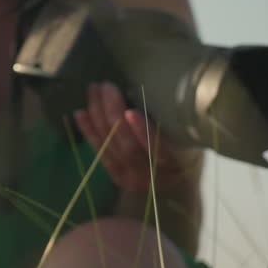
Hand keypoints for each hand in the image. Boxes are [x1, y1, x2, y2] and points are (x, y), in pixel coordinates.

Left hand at [73, 82, 195, 192]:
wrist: (177, 181)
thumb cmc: (184, 148)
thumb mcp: (186, 136)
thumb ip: (169, 122)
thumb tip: (145, 91)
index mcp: (175, 162)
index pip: (157, 149)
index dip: (142, 131)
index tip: (131, 112)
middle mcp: (151, 175)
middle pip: (127, 144)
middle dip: (112, 113)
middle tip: (106, 86)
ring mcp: (131, 178)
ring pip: (110, 145)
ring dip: (98, 116)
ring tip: (93, 91)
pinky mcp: (116, 176)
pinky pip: (100, 152)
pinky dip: (89, 131)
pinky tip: (80, 113)